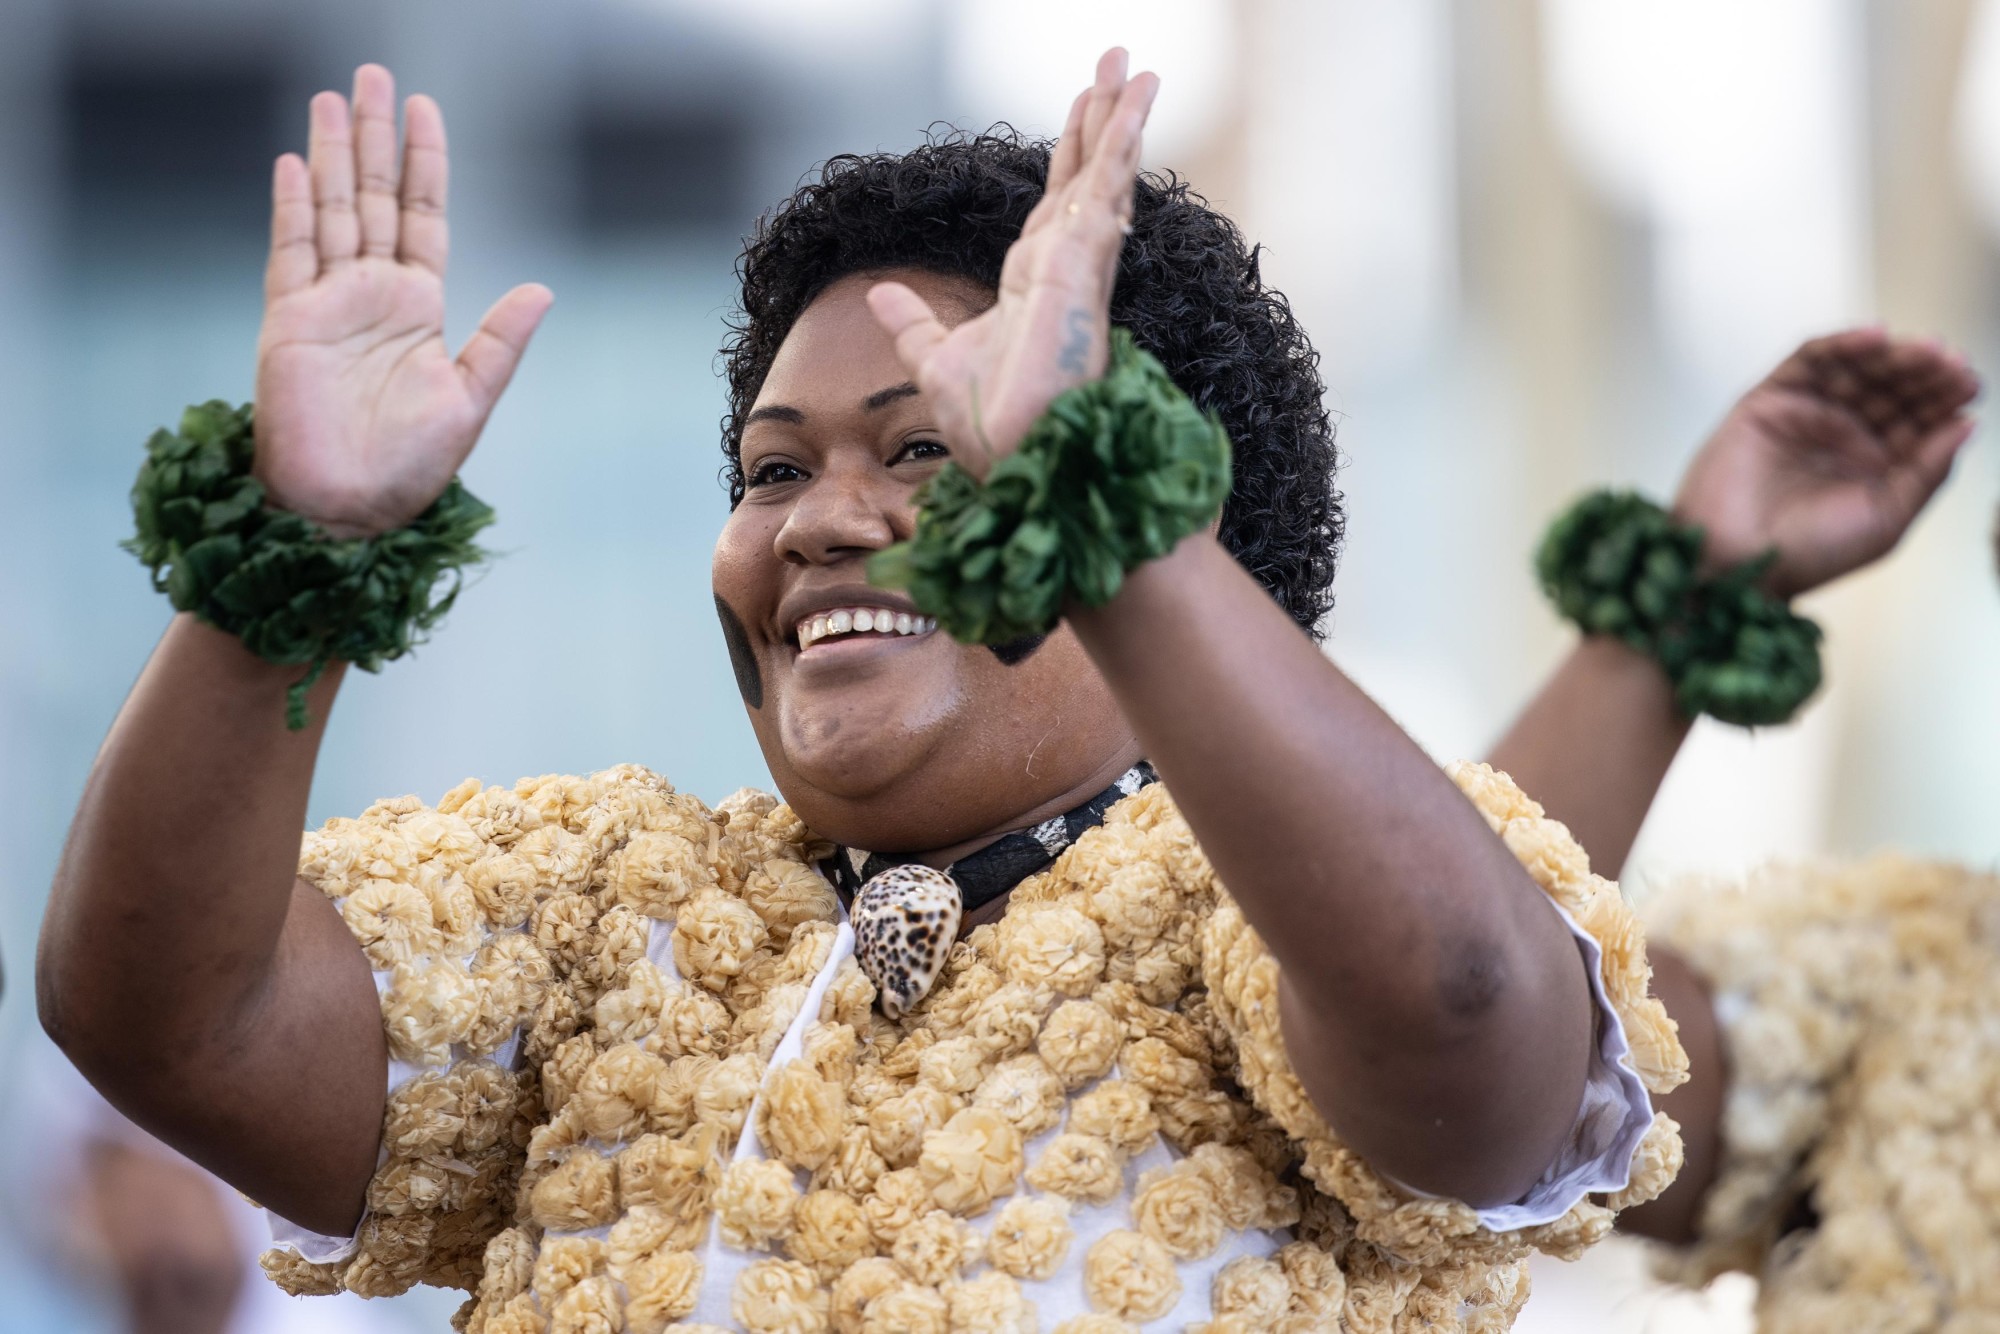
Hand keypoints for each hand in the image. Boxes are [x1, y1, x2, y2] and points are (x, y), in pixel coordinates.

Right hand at [253, 65, 552, 536]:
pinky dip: (295, 209)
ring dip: (334, 155)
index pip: (422, 217)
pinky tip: (297, 165)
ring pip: (332, 211)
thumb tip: (541, 288)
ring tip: (333, 98)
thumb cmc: (410, 469)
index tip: (425, 108)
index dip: (424, 163)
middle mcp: (371, 296)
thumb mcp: (471, 400)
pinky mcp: (289, 324)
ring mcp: (327, 305)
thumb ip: (500, 342)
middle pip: (374, 197)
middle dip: (375, 138)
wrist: (348, 511)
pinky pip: (291, 254)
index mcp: (418, 309)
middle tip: (372, 76)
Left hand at [865, 49, 1158, 475]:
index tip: (1084, 111)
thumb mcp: (934, 359)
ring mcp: (1081, 265)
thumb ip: (911, 322)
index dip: (1070, 155)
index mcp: (1036, 282)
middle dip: (1102, 121)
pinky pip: (1106, 191)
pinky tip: (1132, 104)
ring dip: (1121, 119)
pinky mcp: (1085, 265)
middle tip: (1119, 65)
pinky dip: (1120, 146)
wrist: (1015, 456)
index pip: (1056, 202)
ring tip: (1136, 68)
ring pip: (1105, 175)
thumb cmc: (989, 424)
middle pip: (1086, 177)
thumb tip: (880, 292)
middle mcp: (1066, 268)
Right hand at [1673, 328, 1978, 598]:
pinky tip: (1872, 338)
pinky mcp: (1770, 400)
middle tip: (1948, 362)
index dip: (1945, 397)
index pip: (1918, 417)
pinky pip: (1808, 360)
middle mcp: (1842, 436)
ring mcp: (1807, 414)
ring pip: (1856, 368)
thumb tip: (1967, 424)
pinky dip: (1840, 344)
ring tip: (1920, 350)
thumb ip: (1928, 471)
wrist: (1736, 563)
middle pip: (1892, 386)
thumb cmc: (1807, 554)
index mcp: (1874, 465)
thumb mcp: (1887, 518)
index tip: (1968, 384)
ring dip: (1890, 354)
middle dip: (1923, 372)